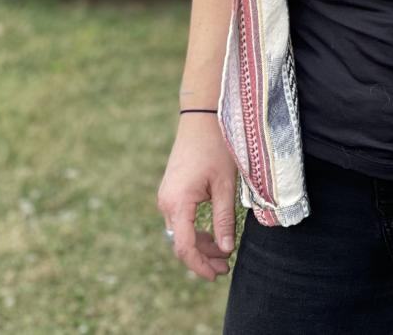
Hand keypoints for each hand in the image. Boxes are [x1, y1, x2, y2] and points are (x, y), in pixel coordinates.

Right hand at [156, 113, 237, 281]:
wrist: (202, 117)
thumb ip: (224, 219)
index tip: (217, 275)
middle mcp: (166, 202)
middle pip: (181, 242)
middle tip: (226, 268)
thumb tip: (225, 250)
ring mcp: (166, 196)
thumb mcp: (224, 185)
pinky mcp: (171, 190)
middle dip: (202, 258)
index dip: (200, 266)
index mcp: (178, 202)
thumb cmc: (216, 147)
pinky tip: (213, 235)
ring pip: (180, 232)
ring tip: (224, 255)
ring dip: (200, 245)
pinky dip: (195, 230)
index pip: (185, 247)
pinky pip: (180, 219)